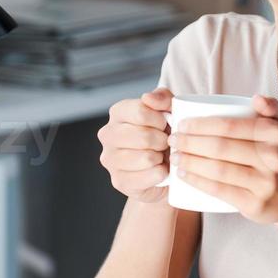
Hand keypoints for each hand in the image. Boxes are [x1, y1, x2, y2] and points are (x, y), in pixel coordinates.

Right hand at [97, 87, 172, 203]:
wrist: (167, 167)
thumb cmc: (166, 134)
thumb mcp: (170, 110)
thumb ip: (163, 98)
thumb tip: (148, 98)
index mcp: (118, 112)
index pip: (140, 111)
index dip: (161, 120)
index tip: (165, 125)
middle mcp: (108, 134)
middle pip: (143, 136)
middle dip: (163, 141)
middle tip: (165, 143)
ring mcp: (110, 159)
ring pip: (146, 157)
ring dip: (161, 158)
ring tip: (161, 156)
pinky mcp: (119, 180)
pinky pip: (149, 176)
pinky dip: (161, 174)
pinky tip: (159, 170)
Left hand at [168, 94, 277, 223]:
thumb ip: (272, 108)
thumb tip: (255, 98)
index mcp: (274, 134)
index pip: (229, 126)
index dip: (200, 125)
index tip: (181, 124)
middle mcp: (272, 157)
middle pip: (220, 147)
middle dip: (189, 142)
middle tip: (172, 140)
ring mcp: (264, 182)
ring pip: (217, 169)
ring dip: (189, 161)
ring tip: (174, 157)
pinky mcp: (254, 204)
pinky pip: (220, 190)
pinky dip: (197, 181)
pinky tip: (183, 175)